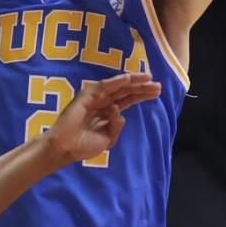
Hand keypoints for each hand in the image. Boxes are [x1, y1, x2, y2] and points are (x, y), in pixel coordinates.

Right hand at [45, 72, 160, 165]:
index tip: (157, 92)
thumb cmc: (84, 146)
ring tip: (149, 78)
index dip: (142, 95)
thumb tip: (119, 112)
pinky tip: (128, 78)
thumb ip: (116, 125)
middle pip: (126, 92)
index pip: (128, 100)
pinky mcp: (86, 96)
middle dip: (142, 87)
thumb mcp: (108, 139)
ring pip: (117, 87)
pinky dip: (116, 82)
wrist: (66, 148)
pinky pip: (103, 86)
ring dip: (133, 81)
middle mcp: (102, 102)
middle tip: (158, 85)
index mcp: (107, 112)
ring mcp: (94, 98)